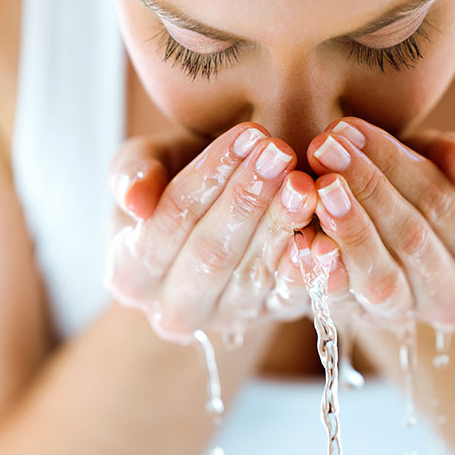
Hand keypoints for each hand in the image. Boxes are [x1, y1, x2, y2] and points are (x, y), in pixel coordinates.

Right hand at [103, 123, 317, 342]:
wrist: (217, 216)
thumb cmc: (177, 179)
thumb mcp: (147, 163)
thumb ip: (132, 172)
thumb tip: (136, 202)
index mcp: (130, 274)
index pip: (170, 222)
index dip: (208, 177)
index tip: (245, 135)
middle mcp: (174, 309)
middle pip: (211, 253)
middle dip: (247, 199)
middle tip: (280, 153)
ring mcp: (226, 318)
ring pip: (253, 274)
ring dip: (282, 224)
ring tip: (304, 181)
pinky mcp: (271, 316)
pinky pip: (292, 296)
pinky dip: (310, 267)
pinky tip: (324, 234)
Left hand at [303, 117, 454, 330]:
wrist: (389, 247)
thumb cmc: (416, 194)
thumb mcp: (436, 166)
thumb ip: (453, 158)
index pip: (444, 203)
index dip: (396, 164)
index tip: (350, 128)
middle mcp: (453, 297)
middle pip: (412, 239)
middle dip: (365, 188)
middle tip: (324, 148)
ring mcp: (407, 316)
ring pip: (381, 278)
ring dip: (347, 228)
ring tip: (317, 187)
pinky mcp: (363, 323)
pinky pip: (342, 302)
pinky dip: (322, 270)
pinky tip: (303, 238)